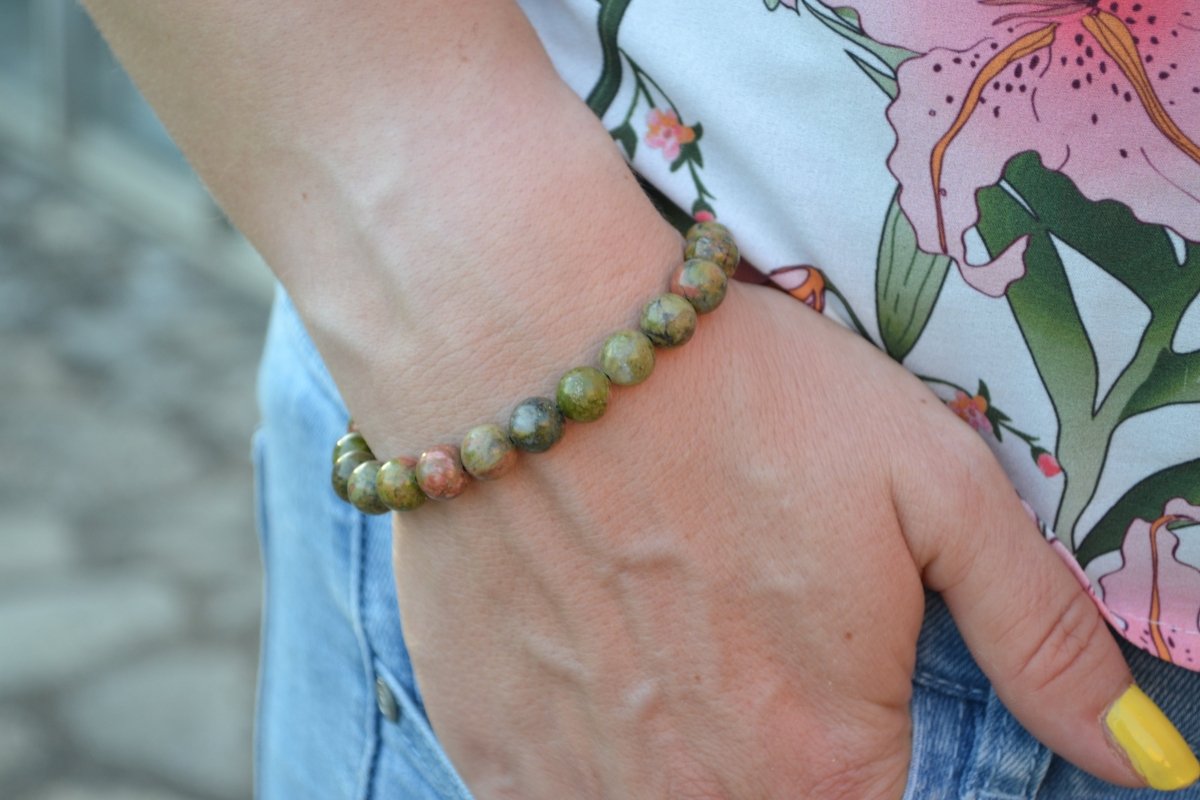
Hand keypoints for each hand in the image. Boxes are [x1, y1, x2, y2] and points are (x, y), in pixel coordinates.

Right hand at [391, 279, 1152, 798]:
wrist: (532, 346)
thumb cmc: (741, 401)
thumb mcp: (933, 489)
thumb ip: (1043, 640)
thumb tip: (1144, 760)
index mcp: (825, 765)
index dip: (867, 734)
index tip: (828, 664)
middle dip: (776, 728)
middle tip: (738, 617)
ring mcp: (578, 786)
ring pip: (664, 798)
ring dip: (681, 738)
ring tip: (662, 619)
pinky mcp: (490, 748)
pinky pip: (562, 788)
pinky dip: (590, 741)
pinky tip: (590, 642)